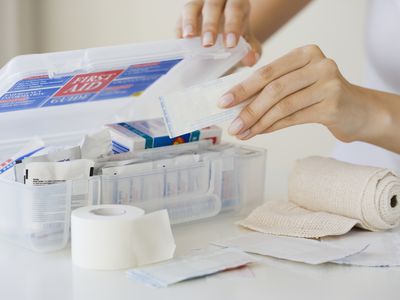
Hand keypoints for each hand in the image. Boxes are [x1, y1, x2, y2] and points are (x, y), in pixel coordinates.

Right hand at [176, 0, 261, 65]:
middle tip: (208, 44)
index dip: (232, 25)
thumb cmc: (235, 31)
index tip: (230, 45)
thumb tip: (251, 60)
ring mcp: (198, 3)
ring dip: (189, 23)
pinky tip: (180, 44)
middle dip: (210, 25)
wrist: (223, 26)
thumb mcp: (246, 38)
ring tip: (188, 38)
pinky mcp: (184, 14)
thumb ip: (252, 48)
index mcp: (236, 1)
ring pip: (191, 7)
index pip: (235, 8)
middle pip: (212, 5)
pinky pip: (179, 20)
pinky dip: (179, 31)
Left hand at [218, 44, 373, 142]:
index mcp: (305, 53)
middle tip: (231, 124)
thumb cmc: (320, 95)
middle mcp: (319, 64)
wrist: (357, 110)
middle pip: (274, 89)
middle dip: (248, 108)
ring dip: (258, 122)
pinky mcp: (333, 105)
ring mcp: (328, 84)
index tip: (223, 102)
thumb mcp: (297, 82)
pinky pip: (294, 118)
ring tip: (242, 133)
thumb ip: (272, 87)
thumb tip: (236, 104)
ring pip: (283, 106)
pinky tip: (259, 132)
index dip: (242, 88)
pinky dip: (272, 127)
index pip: (267, 71)